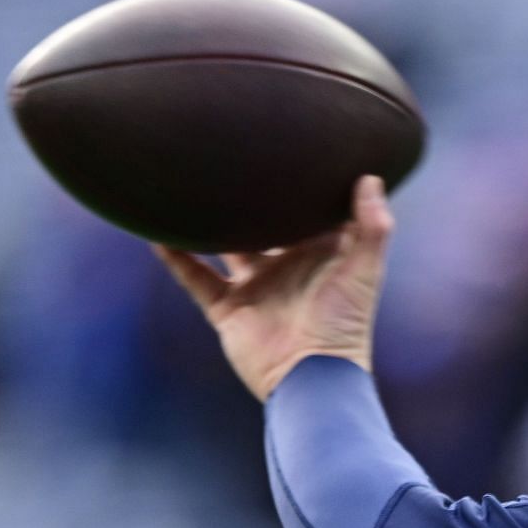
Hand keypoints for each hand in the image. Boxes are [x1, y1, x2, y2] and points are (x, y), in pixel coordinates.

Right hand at [154, 175, 393, 401]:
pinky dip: (176, 257)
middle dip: (250, 198)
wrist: (311, 377)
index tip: (291, 150)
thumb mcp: (365, 270)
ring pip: (225, 246)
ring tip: (185, 186)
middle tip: (230, 156)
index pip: (310, 213)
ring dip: (207, 222)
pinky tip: (155, 232)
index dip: (303, 186)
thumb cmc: (345, 325)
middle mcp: (286, 268)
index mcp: (321, 256)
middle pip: (264, 225)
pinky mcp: (228, 309)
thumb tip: (369, 177)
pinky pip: (195, 278)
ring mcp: (255, 288)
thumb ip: (372, 226)